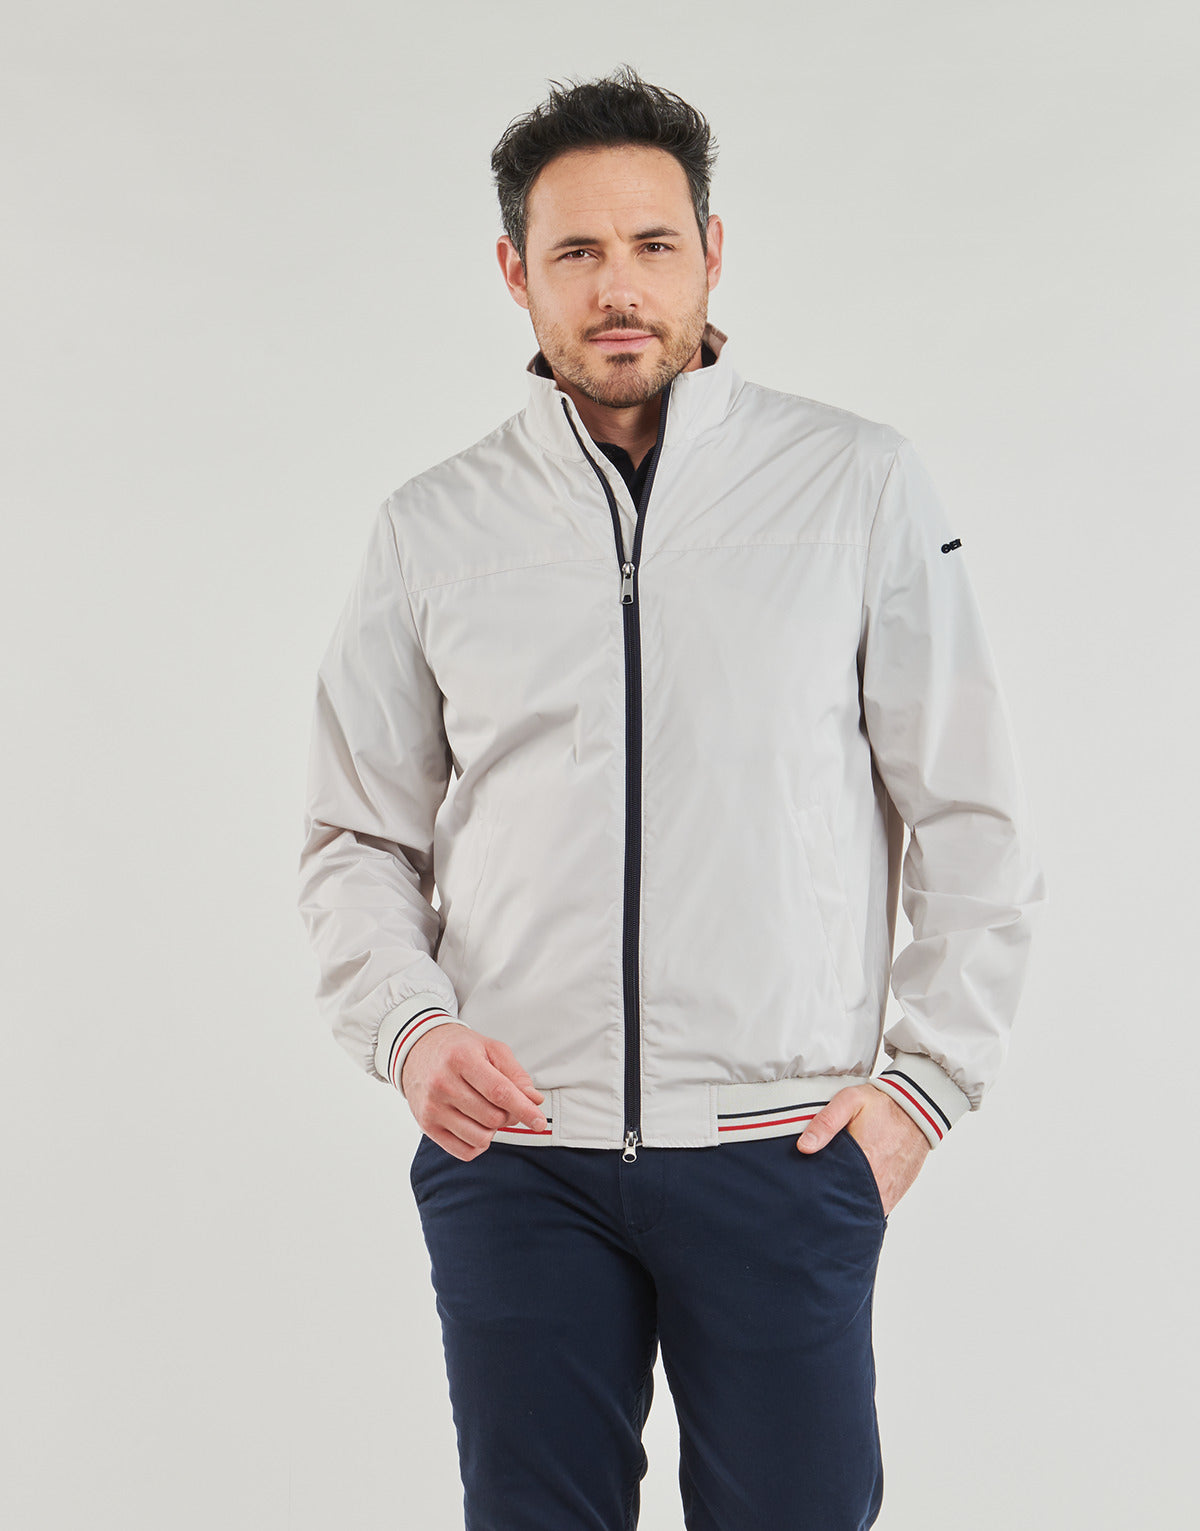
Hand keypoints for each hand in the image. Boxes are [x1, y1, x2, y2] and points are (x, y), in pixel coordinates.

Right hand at [400, 1023, 547, 1160]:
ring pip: (480, 1138)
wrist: (418, 1050)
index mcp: (461, 1058)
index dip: (524, 1109)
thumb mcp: (491, 1049)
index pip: (499, 1092)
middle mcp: (442, 1084)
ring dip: (493, 1130)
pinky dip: (479, 1144)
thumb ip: (515, 1074)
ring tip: (486, 1112)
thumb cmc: (460, 1049)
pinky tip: (476, 1126)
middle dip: (508, 1115)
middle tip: (504, 1104)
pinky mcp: (426, 1126)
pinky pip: (464, 1151)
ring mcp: (432, 1107)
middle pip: (492, 1117)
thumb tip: (534, 1101)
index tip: (540, 1122)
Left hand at [796, 1084, 928, 1215]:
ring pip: (861, 1209)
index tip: (808, 1187)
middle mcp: (878, 1181)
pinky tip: (853, 1192)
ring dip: (848, 1204)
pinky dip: (864, 1204)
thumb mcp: (850, 1101)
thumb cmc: (883, 1104)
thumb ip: (826, 1122)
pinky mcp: (896, 1193)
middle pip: (846, 1203)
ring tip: (835, 1192)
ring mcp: (888, 1190)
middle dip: (831, 1200)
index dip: (818, 1190)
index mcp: (864, 1159)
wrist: (918, 1110)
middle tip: (818, 1190)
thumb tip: (804, 1146)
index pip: (832, 1188)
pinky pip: (876, 1208)